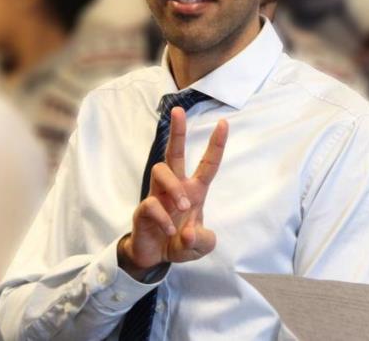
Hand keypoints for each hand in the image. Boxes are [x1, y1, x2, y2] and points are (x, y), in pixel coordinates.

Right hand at [118, 108, 227, 279]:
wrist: (156, 258)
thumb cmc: (181, 242)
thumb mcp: (201, 245)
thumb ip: (203, 240)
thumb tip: (189, 232)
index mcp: (195, 190)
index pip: (208, 163)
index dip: (216, 144)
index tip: (224, 123)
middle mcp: (176, 187)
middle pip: (174, 153)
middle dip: (177, 131)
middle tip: (179, 111)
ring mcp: (158, 196)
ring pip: (161, 171)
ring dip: (174, 188)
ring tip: (182, 208)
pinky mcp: (143, 209)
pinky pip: (151, 204)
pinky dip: (162, 219)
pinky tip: (168, 231)